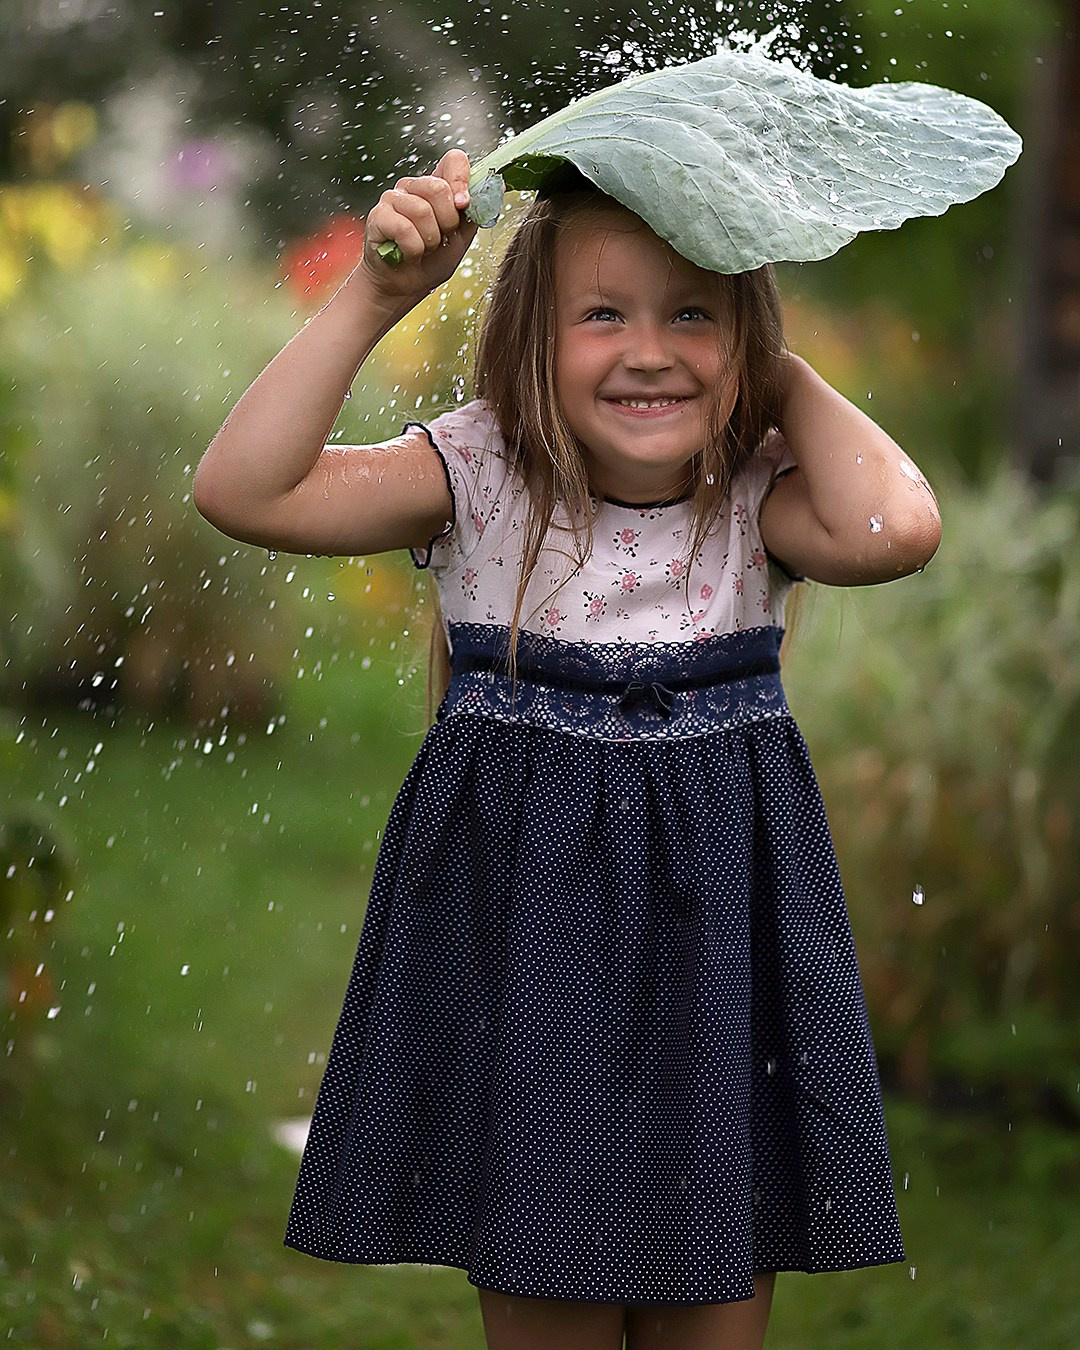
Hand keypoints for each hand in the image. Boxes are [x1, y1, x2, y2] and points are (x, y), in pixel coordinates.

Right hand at [359, 149, 475, 304]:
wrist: (407, 287)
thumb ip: (476, 211)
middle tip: (441, 237)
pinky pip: (403, 228)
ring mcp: (393, 198)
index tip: (464, 205)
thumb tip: (500, 186)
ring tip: (423, 248)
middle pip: (438, 188)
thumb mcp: (462, 236)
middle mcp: (414, 186)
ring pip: (422, 211)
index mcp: (437, 185)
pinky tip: (407, 253)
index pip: (453, 160)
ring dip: (429, 241)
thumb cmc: (433, 260)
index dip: (462, 181)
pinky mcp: (378, 216)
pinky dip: (412, 249)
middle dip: (447, 222)